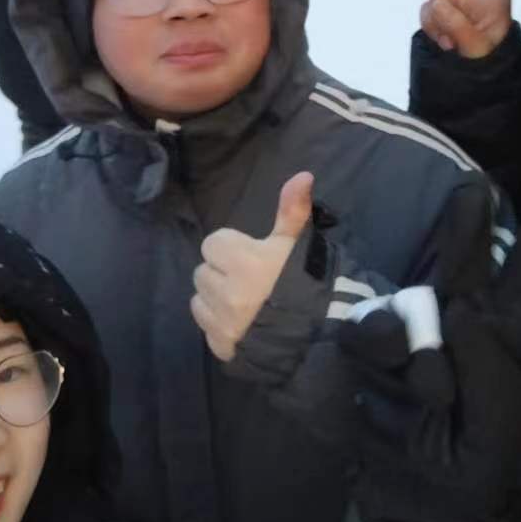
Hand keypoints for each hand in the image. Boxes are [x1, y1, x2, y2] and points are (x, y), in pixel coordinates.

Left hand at [192, 172, 312, 361]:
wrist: (322, 337)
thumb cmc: (308, 284)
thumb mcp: (299, 245)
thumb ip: (292, 211)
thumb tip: (302, 175)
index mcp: (245, 261)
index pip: (213, 244)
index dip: (231, 249)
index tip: (250, 258)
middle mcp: (228, 291)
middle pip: (203, 271)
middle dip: (221, 273)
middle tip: (248, 281)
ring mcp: (223, 321)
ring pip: (199, 299)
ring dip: (214, 298)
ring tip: (242, 303)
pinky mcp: (221, 345)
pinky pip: (204, 326)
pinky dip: (216, 323)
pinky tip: (238, 323)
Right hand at [343, 193, 520, 521]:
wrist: (421, 503)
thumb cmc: (478, 458)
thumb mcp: (501, 418)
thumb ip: (488, 360)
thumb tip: (457, 308)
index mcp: (511, 332)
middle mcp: (464, 318)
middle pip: (468, 257)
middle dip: (468, 222)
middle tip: (472, 190)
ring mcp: (413, 328)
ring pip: (409, 299)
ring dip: (412, 339)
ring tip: (428, 396)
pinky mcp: (367, 348)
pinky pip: (367, 334)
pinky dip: (378, 359)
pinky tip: (384, 391)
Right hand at [419, 0, 520, 58]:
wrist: (467, 83)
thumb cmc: (485, 65)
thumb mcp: (478, 49)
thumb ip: (458, 24)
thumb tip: (435, 1)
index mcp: (496, 2)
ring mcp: (454, 5)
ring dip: (438, 20)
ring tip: (450, 43)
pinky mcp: (437, 15)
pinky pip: (426, 12)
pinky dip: (430, 26)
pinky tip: (441, 42)